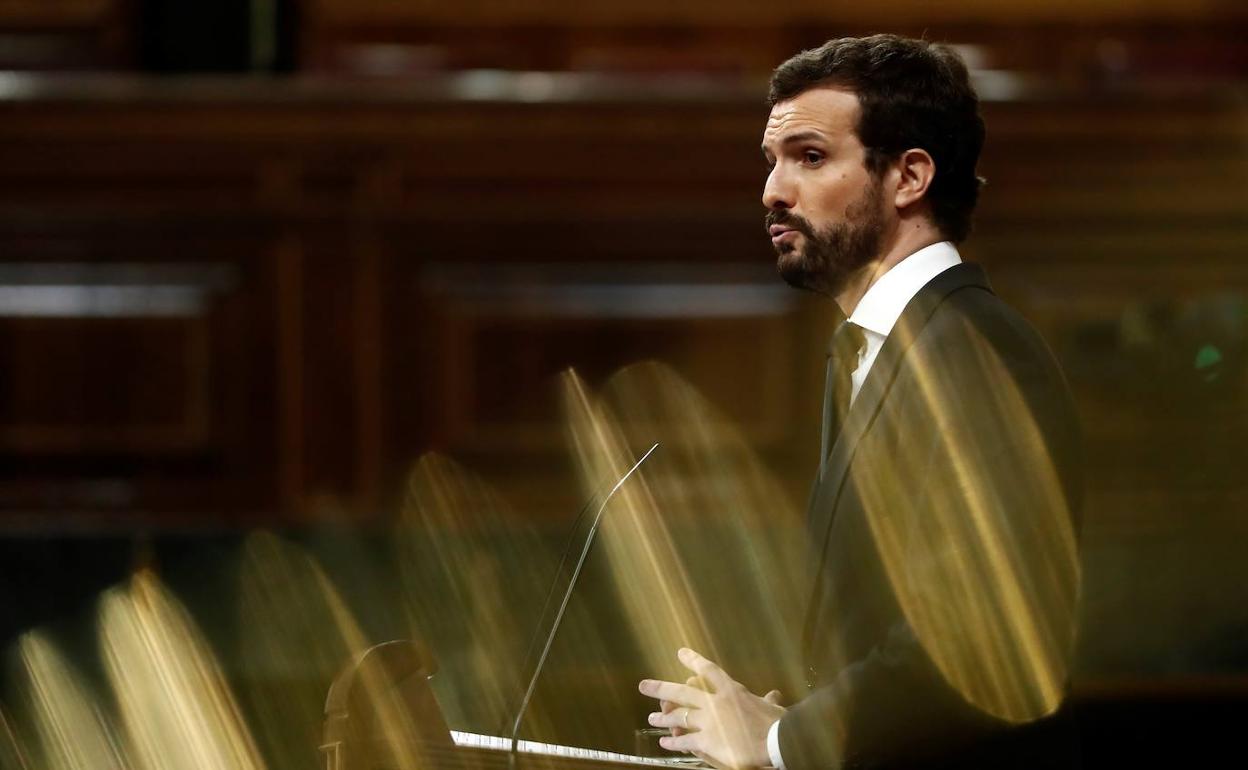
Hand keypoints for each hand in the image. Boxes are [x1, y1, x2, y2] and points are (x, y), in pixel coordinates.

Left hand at [639, 648, 784, 769]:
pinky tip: (665, 743)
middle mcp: (715, 703)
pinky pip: (684, 741)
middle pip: (682, 692)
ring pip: (678, 717)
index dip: (693, 660)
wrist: (775, 741)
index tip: (680, 653)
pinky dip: (674, 742)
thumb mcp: (772, 707)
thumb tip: (774, 695)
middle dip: (661, 688)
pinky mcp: (706, 741)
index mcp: (731, 690)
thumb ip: (768, 701)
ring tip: (652, 718)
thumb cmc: (777, 723)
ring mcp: (708, 721)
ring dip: (664, 718)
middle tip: (644, 685)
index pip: (708, 670)